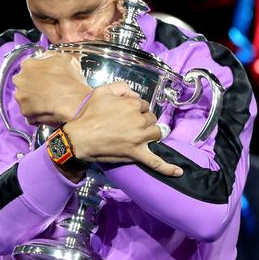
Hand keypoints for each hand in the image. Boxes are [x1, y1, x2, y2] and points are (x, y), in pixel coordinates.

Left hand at [12, 51, 89, 124]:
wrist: (73, 103)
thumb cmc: (70, 81)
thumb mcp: (65, 58)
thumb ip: (50, 56)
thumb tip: (47, 59)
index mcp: (28, 65)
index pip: (29, 67)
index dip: (38, 72)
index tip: (45, 76)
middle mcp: (20, 80)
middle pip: (23, 82)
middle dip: (33, 85)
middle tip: (46, 89)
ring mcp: (21, 96)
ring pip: (25, 97)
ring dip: (33, 99)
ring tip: (48, 101)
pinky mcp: (24, 111)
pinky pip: (29, 112)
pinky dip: (36, 112)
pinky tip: (47, 110)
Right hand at [63, 82, 182, 176]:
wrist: (80, 137)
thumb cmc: (89, 114)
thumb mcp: (102, 91)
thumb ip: (120, 87)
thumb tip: (133, 94)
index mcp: (133, 105)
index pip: (144, 105)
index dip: (136, 109)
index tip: (127, 114)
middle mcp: (139, 120)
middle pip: (152, 119)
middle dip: (144, 121)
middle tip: (130, 125)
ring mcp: (140, 138)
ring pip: (156, 133)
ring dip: (151, 134)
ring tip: (141, 136)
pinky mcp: (136, 153)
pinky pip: (156, 162)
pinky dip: (168, 168)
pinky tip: (178, 172)